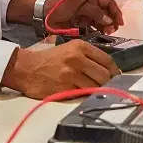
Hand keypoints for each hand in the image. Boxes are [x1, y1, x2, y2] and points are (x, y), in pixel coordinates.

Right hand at [2, 40, 120, 98]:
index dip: (114, 71)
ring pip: (96, 86)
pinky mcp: (64, 87)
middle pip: (104, 75)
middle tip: (108, 87)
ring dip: (98, 91)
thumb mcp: (69, 50)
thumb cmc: (50, 60)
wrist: (26, 68)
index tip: (116, 77)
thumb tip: (110, 71)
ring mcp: (71, 73)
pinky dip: (86, 96)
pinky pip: (83, 94)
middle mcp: (77, 58)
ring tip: (95, 91)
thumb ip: (88, 57)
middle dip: (108, 83)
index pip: (107, 60)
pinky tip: (83, 94)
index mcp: (80, 46)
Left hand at [44, 0, 123, 33]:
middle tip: (111, 30)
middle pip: (108, 13)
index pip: (109, 3)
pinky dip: (100, 30)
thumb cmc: (61, 7)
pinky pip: (96, 27)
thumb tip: (109, 20)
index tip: (120, 23)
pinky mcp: (83, 24)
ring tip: (107, 33)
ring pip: (103, 21)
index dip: (116, 12)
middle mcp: (92, 5)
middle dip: (112, 21)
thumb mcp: (78, 6)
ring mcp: (88, 15)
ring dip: (107, 26)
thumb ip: (94, 12)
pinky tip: (101, 34)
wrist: (44, 15)